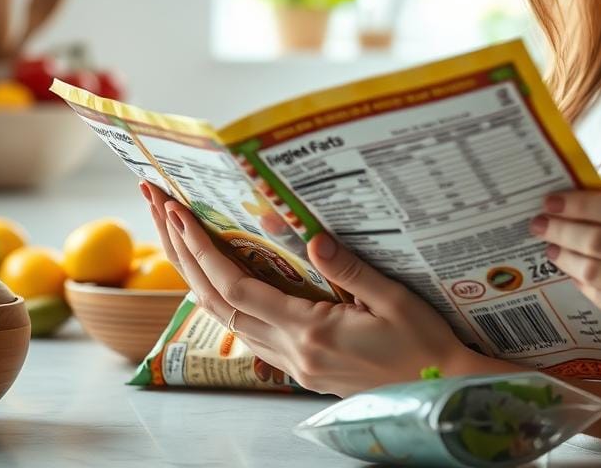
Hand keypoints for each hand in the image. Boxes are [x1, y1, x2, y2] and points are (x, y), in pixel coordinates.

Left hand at [138, 181, 495, 394]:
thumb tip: (311, 236)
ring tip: (180, 238)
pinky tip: (223, 281)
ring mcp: (294, 364)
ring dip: (199, 278)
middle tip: (162, 211)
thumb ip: (351, 269)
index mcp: (312, 331)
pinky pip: (249, 332)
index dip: (203, 251)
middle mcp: (293, 351)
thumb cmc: (423, 342)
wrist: (438, 389)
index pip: (239, 289)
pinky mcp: (302, 369)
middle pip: (219, 304)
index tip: (180, 215)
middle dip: (185, 256)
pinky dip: (226, 301)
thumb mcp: (394, 299)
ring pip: (228, 321)